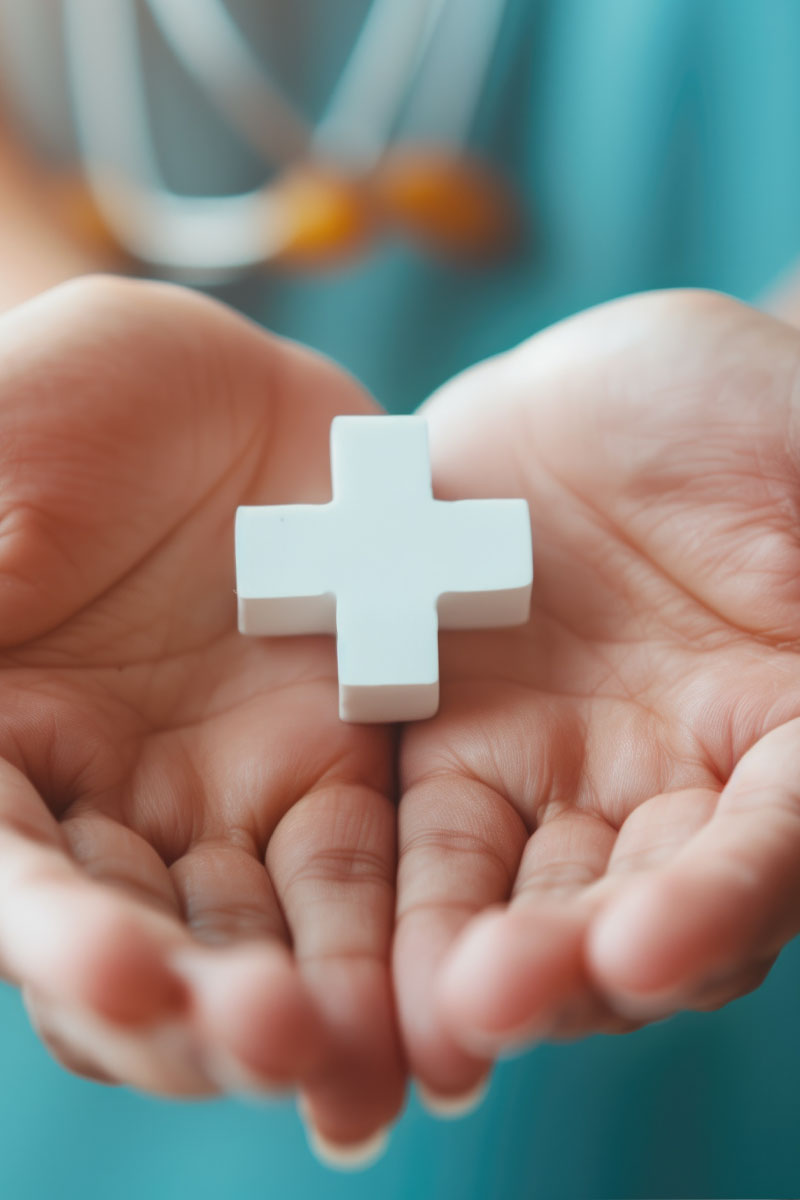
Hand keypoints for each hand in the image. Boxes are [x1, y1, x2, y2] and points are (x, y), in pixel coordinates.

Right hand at [0, 277, 402, 1152]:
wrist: (197, 380)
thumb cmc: (51, 405)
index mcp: (1, 758)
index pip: (19, 885)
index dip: (64, 940)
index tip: (122, 975)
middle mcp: (106, 812)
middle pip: (151, 947)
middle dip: (205, 1010)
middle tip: (274, 1043)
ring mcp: (225, 797)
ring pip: (269, 934)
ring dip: (318, 1006)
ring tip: (371, 1070)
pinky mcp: (336, 765)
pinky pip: (371, 864)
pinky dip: (402, 933)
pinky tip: (445, 993)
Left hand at [395, 291, 799, 1101]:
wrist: (609, 397)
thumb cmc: (746, 414)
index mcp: (785, 740)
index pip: (765, 850)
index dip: (715, 905)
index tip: (647, 951)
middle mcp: (676, 790)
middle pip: (632, 911)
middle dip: (570, 964)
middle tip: (494, 1001)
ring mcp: (560, 774)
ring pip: (520, 896)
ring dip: (470, 959)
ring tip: (420, 1011)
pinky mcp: (453, 746)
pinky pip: (421, 832)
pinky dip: (396, 894)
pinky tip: (347, 951)